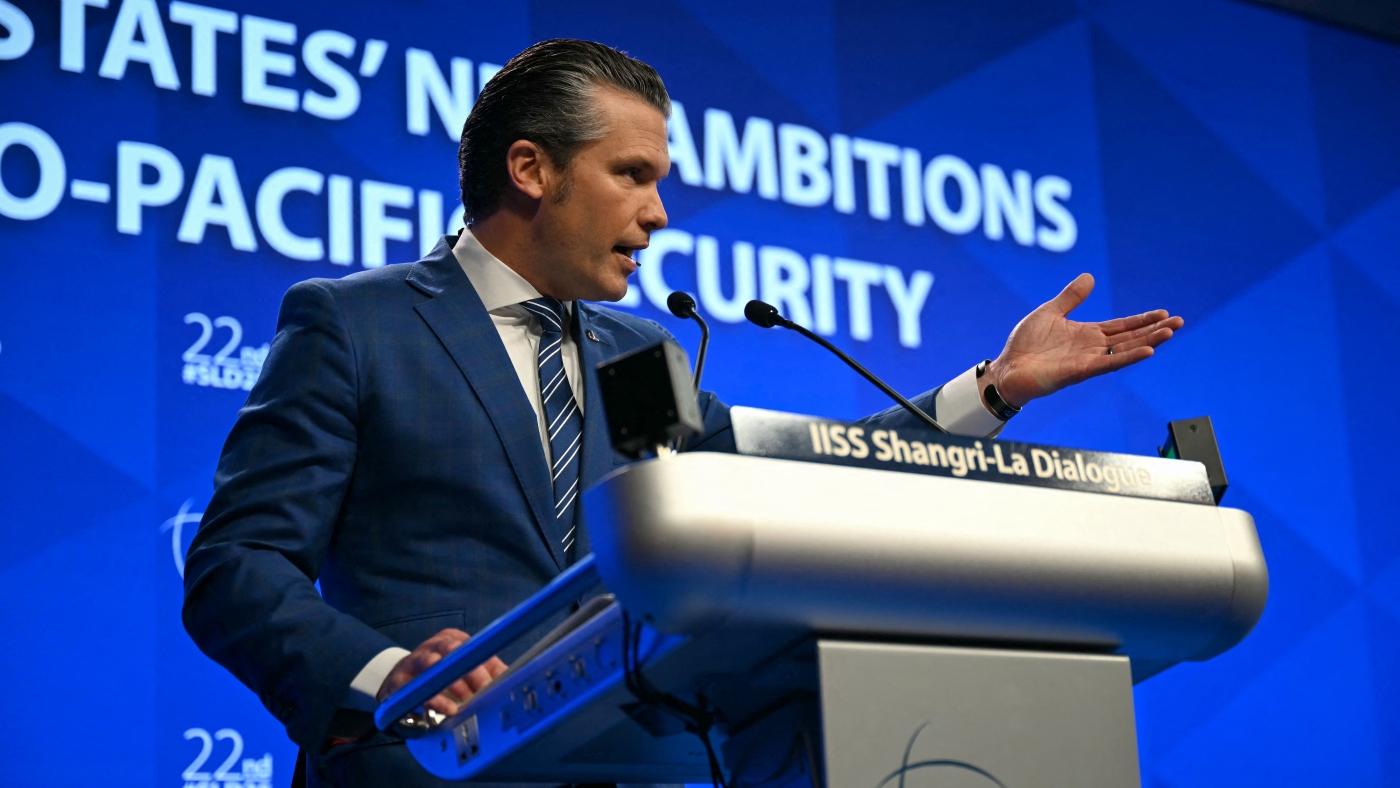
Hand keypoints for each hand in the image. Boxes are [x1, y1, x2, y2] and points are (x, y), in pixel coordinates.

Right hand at [375, 628, 508, 716]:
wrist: (398, 683)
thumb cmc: (438, 675)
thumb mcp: (461, 669)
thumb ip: (487, 672)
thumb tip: (514, 677)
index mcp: (451, 640)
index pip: (471, 645)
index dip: (486, 661)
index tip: (496, 679)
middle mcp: (432, 646)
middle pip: (452, 650)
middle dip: (471, 671)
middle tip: (484, 690)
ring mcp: (413, 662)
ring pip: (432, 664)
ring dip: (453, 685)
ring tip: (467, 701)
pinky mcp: (398, 682)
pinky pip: (416, 689)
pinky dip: (435, 700)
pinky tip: (449, 709)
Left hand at [986, 273, 1182, 407]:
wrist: (1007, 368)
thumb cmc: (1025, 345)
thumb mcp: (1050, 312)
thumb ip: (1071, 298)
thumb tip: (1090, 277)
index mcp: (1087, 334)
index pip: (1122, 326)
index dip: (1142, 320)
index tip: (1164, 313)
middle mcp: (1092, 348)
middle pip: (1130, 337)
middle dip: (1154, 330)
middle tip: (1179, 322)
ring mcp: (1088, 360)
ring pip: (1125, 350)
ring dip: (1148, 342)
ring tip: (1170, 333)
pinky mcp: (1079, 371)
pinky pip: (1108, 363)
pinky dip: (1128, 357)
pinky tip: (1147, 352)